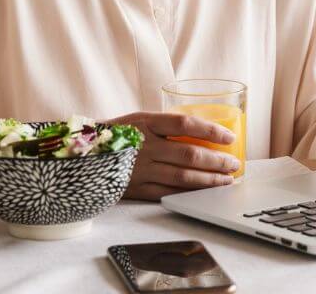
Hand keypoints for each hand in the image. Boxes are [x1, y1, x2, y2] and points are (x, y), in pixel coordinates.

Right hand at [108, 111, 240, 199]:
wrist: (82, 157)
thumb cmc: (115, 135)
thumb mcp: (137, 120)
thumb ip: (164, 126)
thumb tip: (201, 131)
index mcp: (145, 123)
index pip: (184, 124)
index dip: (210, 130)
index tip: (229, 137)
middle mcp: (144, 146)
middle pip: (189, 154)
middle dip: (217, 161)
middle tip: (233, 164)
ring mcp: (140, 169)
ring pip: (183, 177)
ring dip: (209, 180)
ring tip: (226, 180)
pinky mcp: (136, 189)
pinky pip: (168, 193)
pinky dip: (189, 195)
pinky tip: (202, 194)